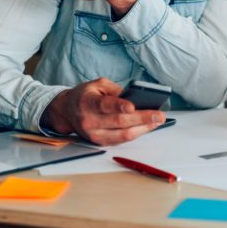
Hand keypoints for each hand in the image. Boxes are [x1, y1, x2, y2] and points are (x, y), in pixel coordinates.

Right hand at [40, 78, 165, 145]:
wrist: (67, 111)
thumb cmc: (86, 95)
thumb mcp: (98, 84)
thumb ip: (116, 90)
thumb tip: (136, 98)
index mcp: (87, 102)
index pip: (104, 105)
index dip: (119, 106)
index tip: (133, 106)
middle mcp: (89, 120)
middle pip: (119, 122)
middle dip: (142, 118)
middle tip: (159, 115)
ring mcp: (94, 134)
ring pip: (122, 135)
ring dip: (143, 129)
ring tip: (157, 121)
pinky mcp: (99, 142)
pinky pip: (121, 140)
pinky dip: (136, 133)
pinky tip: (147, 127)